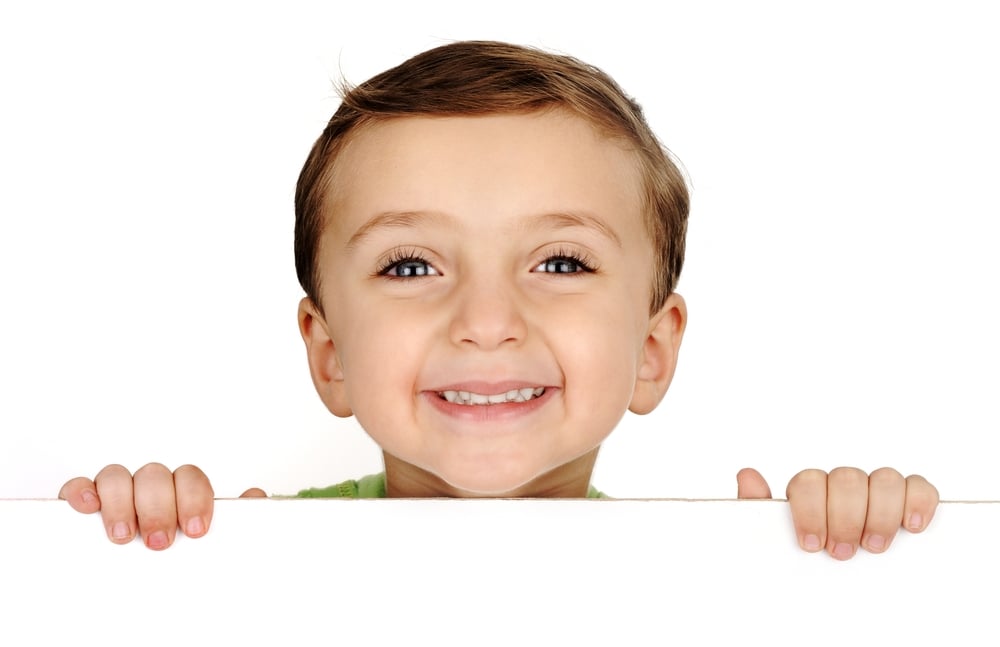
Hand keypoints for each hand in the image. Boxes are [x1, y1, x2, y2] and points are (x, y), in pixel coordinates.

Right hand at [59, 463, 265, 549]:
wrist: (160, 591)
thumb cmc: (189, 562)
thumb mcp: (218, 547)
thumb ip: (240, 521)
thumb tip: (257, 499)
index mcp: (183, 494)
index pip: (191, 478)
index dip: (194, 499)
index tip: (196, 530)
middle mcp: (152, 490)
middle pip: (154, 476)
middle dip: (157, 508)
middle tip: (159, 542)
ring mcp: (119, 495)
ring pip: (117, 477)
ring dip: (120, 503)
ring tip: (123, 535)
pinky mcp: (88, 506)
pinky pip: (80, 486)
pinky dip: (82, 491)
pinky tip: (88, 507)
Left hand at [736, 466, 938, 559]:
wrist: (831, 594)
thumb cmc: (805, 561)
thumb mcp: (777, 543)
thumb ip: (760, 512)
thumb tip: (747, 476)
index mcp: (810, 492)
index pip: (808, 482)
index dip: (811, 511)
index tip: (811, 545)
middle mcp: (843, 487)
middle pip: (847, 479)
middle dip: (845, 518)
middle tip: (841, 553)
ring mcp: (876, 492)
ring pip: (883, 479)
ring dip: (880, 513)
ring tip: (874, 546)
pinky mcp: (909, 502)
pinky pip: (918, 487)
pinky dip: (918, 501)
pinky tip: (913, 526)